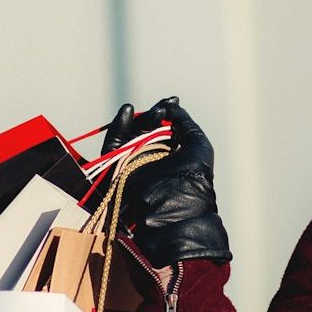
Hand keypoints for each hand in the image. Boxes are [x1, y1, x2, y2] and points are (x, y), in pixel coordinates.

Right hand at [102, 97, 231, 267]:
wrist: (175, 210)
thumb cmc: (194, 178)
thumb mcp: (198, 145)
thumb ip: (185, 123)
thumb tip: (173, 107)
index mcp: (171, 156)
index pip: (163, 129)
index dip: (166, 112)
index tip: (172, 101)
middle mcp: (151, 160)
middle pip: (145, 129)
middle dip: (154, 115)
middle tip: (162, 110)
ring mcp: (133, 165)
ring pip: (130, 135)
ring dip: (140, 120)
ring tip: (154, 114)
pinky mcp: (116, 170)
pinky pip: (113, 146)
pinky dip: (118, 128)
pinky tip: (127, 111)